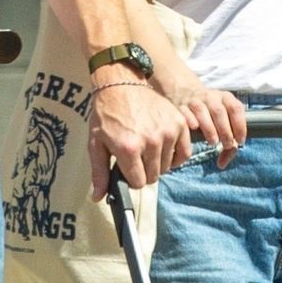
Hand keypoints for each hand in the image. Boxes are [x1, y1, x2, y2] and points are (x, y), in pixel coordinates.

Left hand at [87, 81, 189, 197]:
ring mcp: (168, 132)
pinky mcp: (179, 124)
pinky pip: (184, 152)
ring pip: (167, 166)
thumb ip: (99, 173)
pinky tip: (165, 149)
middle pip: (154, 176)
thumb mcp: (97, 144)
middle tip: (136, 155)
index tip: (127, 168)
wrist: (121, 84)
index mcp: (129, 149)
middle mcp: (151, 142)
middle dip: (144, 171)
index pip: (138, 183)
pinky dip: (176, 155)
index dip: (131, 178)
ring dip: (158, 162)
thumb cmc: (107, 114)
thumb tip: (98, 198)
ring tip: (147, 146)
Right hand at [163, 79, 247, 168]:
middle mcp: (211, 97)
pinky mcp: (181, 106)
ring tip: (213, 142)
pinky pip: (185, 113)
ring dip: (209, 128)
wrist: (184, 92)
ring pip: (202, 111)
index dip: (240, 125)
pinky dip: (190, 121)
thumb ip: (228, 139)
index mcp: (225, 98)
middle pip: (219, 111)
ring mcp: (195, 100)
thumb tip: (222, 163)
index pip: (236, 108)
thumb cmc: (209, 112)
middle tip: (226, 144)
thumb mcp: (222, 118)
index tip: (239, 140)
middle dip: (225, 130)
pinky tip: (194, 130)